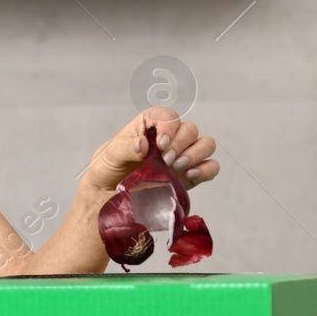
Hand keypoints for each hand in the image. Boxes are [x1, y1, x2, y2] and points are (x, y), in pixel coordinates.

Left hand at [82, 106, 219, 193]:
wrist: (108, 199)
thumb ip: (124, 147)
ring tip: (176, 167)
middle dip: (181, 143)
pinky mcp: (189, 177)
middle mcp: (168, 139)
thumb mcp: (107, 157)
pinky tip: (190, 176)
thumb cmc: (106, 173)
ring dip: (196, 154)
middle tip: (166, 160)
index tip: (160, 143)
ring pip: (205, 144)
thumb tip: (143, 144)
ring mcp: (181, 157)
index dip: (169, 125)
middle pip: (190, 129)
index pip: (167, 115)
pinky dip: (206, 170)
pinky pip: (211, 167)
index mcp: (148, 127)